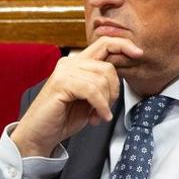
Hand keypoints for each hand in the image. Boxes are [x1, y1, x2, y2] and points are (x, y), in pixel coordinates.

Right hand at [9, 36, 142, 156]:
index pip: (104, 43)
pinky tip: (97, 118)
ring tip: (98, 115)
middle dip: (114, 90)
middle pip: (107, 65)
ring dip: (106, 102)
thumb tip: (120, 77)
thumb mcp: (89, 98)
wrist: (40, 134)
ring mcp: (64, 71)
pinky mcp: (61, 83)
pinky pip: (92, 90)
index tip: (138, 54)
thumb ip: (101, 83)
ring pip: (102, 79)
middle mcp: (70, 63)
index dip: (124, 45)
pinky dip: (100, 106)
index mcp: (76, 62)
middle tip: (107, 107)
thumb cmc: (63, 118)